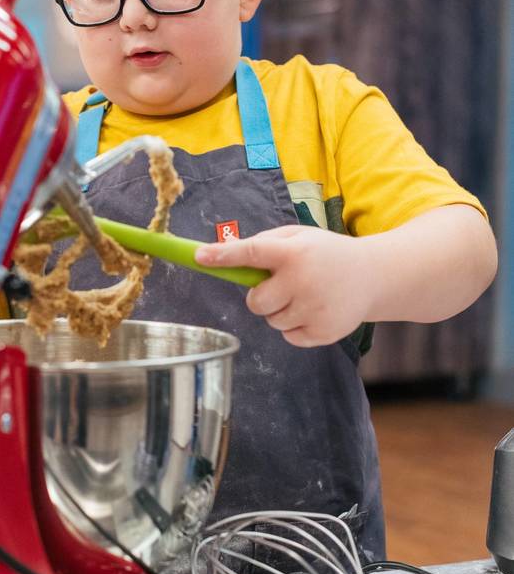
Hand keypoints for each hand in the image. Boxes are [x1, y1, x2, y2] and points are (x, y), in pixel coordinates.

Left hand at [195, 224, 372, 347]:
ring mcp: (314, 310)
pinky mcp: (322, 332)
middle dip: (260, 296)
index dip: (223, 256)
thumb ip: (265, 243)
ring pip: (272, 321)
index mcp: (295, 252)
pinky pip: (289, 337)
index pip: (251, 253)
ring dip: (280, 311)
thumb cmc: (326, 254)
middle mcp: (303, 281)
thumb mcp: (300, 237)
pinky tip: (314, 310)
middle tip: (282, 286)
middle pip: (255, 302)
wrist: (374, 275)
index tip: (200, 256)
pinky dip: (295, 327)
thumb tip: (225, 254)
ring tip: (305, 296)